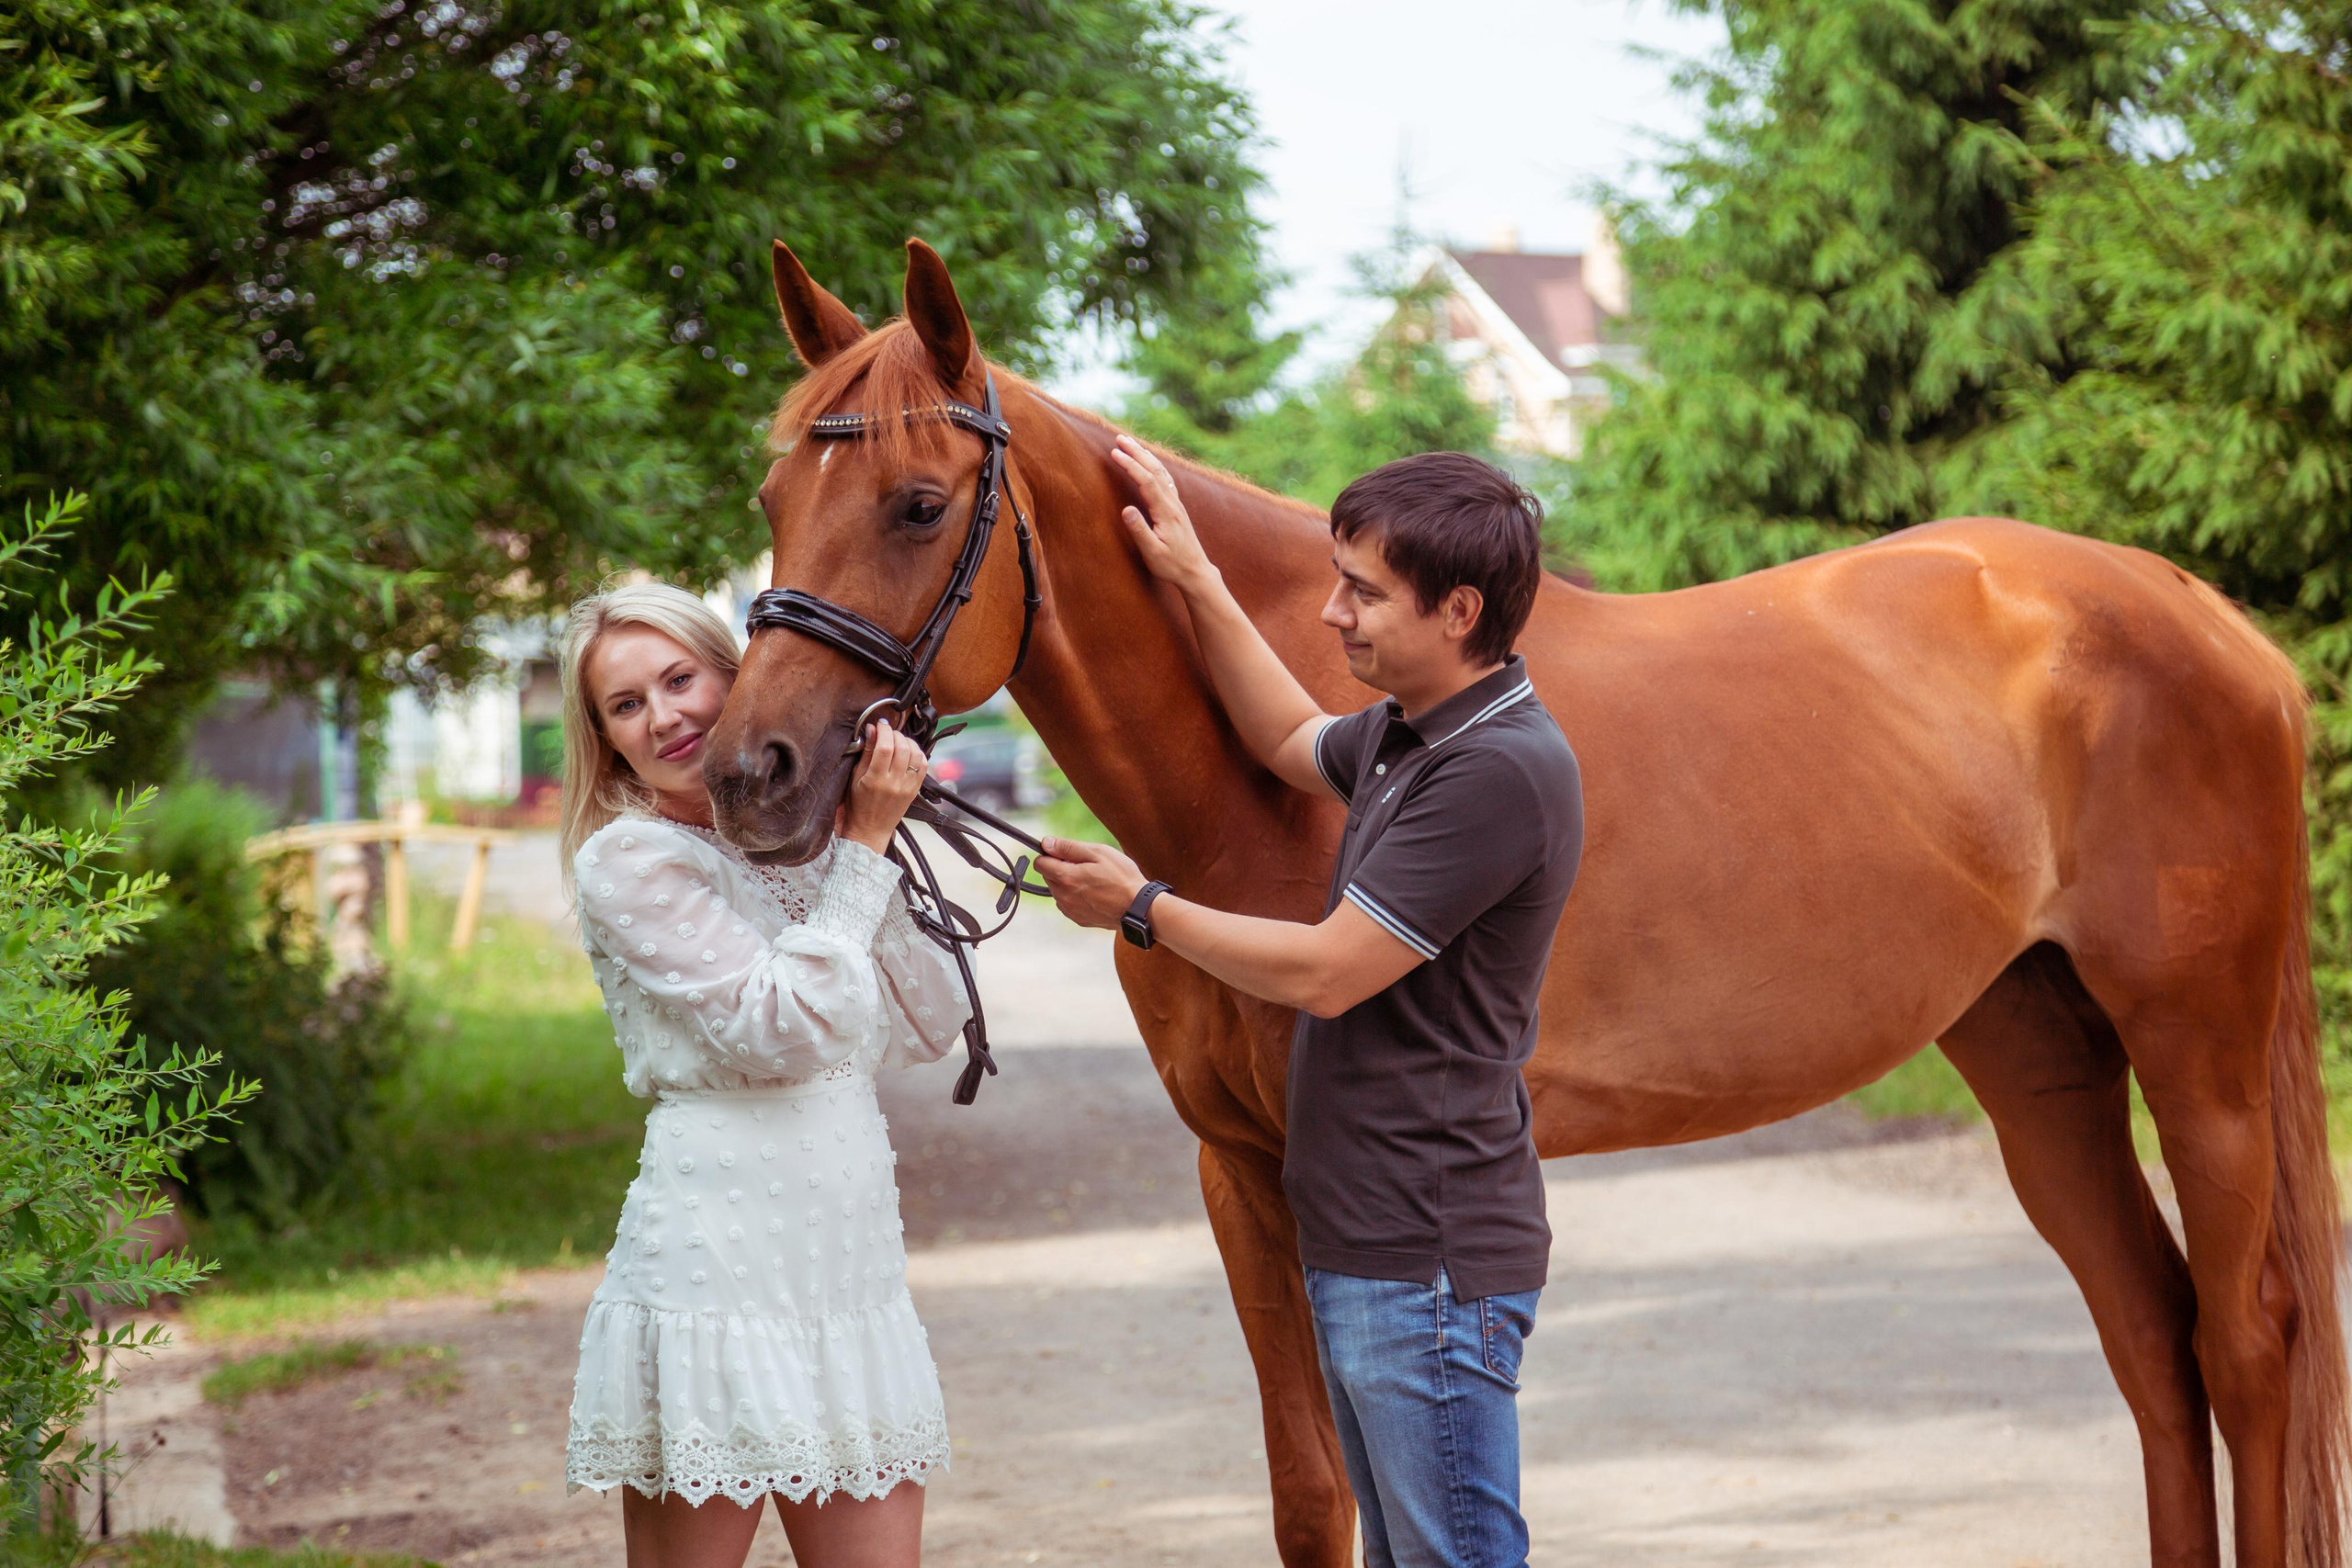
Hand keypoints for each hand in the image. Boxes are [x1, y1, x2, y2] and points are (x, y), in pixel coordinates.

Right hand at [836, 717, 926, 853]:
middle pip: (902, 748)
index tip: (880, 724)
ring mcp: (908, 787)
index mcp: (876, 780)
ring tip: (898, 740)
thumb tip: (871, 730)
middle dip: (895, 733)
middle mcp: (895, 783)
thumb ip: (865, 753)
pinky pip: (924, 765)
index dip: (884, 731)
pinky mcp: (916, 789)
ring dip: (908, 742)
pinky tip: (908, 751)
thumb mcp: (855, 778)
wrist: (871, 829)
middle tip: (887, 732)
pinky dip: (918, 753)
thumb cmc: (858, 804)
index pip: (885, 747)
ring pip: (916, 755)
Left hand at [1035, 836, 1148, 929]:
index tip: (1066, 853)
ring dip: (1068, 883)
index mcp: (1066, 878)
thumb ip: (1068, 847)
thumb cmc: (1122, 877)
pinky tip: (1095, 893)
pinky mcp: (1078, 919)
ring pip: (1058, 891)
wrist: (1139, 908)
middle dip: (1061, 868)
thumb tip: (1046, 843)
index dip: (1051, 854)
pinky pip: (1068, 903)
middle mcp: (1063, 896)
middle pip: (1048, 877)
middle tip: (1086, 866)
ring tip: (1093, 881)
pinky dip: (1075, 896)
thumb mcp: (1098, 853)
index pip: (1040, 863)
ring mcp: (1070, 910)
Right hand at [1110, 434, 1216, 595]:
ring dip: (1145, 456)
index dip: (1131, 465)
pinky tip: (1149, 463)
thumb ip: (1140, 531)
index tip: (1114, 452)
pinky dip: (1154, 466)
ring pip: (1162, 472)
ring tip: (1130, 444)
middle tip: (1119, 437)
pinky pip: (1166, 479)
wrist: (1196, 572)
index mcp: (1166, 512)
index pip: (1147, 481)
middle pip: (1155, 470)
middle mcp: (1173, 503)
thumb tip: (1126, 509)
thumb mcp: (1153, 553)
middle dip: (1137, 452)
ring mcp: (1177, 504)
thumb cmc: (1172, 565)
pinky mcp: (1177, 508)